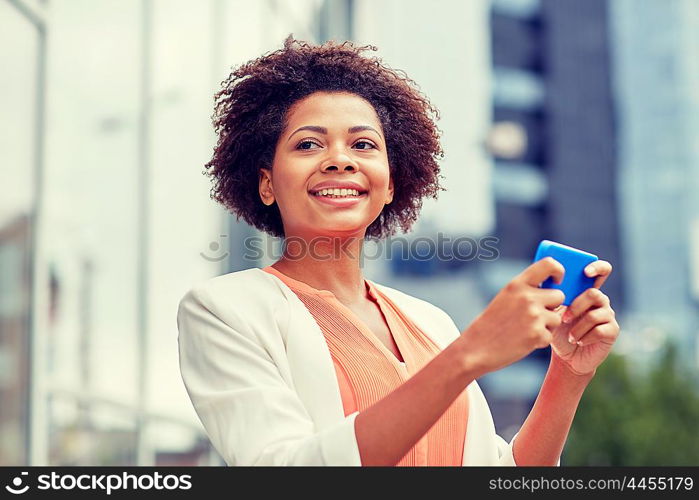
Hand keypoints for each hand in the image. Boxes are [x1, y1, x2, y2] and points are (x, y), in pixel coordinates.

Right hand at [459, 257, 565, 376]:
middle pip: (559, 295)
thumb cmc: (492, 323)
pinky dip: (540, 340)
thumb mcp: (505, 298)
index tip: (556, 281)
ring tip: (525, 329)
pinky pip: (550, 335)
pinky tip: (523, 340)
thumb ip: (525, 290)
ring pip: (556, 318)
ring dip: (546, 325)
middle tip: (535, 315)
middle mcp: (527, 297)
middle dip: (552, 306)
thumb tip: (553, 285)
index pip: (549, 264)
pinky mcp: (537, 334)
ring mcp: (533, 316)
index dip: (558, 271)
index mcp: (517, 284)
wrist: (477, 348)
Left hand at [550, 260, 619, 375]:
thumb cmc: (558, 332)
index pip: (601, 271)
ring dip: (577, 327)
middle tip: (564, 318)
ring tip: (570, 335)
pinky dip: (585, 337)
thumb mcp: (551, 312)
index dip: (597, 267)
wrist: (566, 357)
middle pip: (593, 294)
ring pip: (594, 314)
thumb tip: (542, 280)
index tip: (586, 271)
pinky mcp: (612, 331)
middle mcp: (600, 301)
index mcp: (586, 292)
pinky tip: (579, 341)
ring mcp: (608, 316)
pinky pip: (600, 330)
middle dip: (576, 307)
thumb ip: (552, 297)